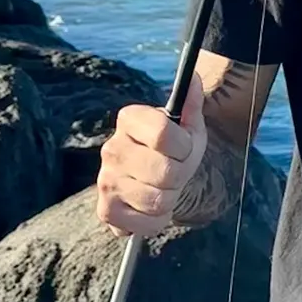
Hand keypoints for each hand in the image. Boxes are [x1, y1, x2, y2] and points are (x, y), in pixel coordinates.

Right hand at [95, 71, 207, 237]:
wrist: (160, 179)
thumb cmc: (177, 148)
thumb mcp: (189, 124)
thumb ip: (192, 102)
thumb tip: (195, 78)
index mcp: (130, 119)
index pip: (163, 133)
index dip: (184, 146)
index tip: (184, 147)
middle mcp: (112, 148)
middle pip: (165, 172)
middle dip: (180, 175)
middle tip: (176, 171)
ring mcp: (105, 180)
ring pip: (157, 199)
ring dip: (171, 198)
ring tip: (164, 187)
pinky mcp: (105, 210)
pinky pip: (144, 223)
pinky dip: (156, 220)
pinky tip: (151, 206)